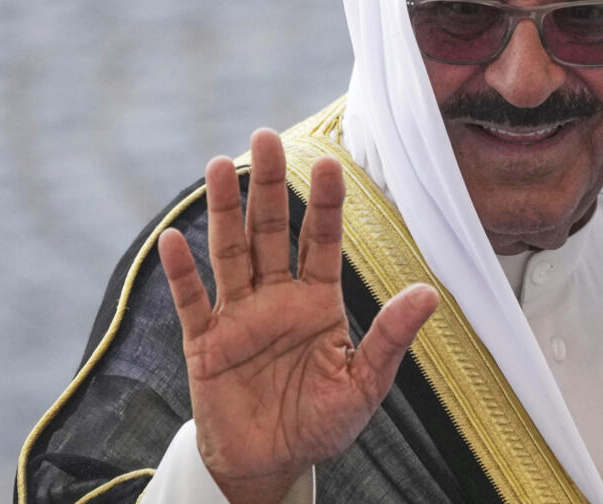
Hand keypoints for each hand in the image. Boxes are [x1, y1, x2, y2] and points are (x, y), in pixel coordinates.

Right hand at [158, 129, 438, 503]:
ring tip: (220, 165)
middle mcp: (277, 298)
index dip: (324, 203)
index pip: (321, 241)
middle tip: (265, 137)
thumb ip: (391, 338)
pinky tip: (173, 239)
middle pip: (270, 231)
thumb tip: (429, 294)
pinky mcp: (205, 343)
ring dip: (224, 210)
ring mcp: (239, 316)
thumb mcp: (365, 384)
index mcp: (318, 301)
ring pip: (230, 252)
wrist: (272, 465)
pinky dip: (182, 272)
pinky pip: (193, 301)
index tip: (329, 162)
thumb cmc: (322, 423)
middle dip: (267, 186)